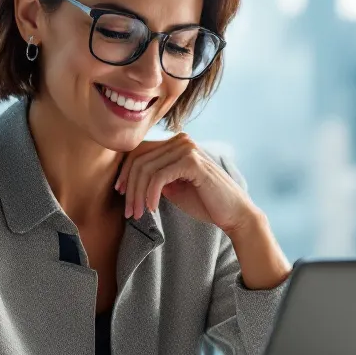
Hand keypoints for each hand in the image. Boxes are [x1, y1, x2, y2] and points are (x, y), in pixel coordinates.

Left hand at [115, 133, 256, 234]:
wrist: (234, 214)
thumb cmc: (204, 202)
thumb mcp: (172, 187)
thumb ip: (154, 177)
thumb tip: (126, 178)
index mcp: (176, 143)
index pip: (140, 151)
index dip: (125, 173)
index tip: (121, 194)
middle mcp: (181, 140)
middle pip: (139, 159)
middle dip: (129, 187)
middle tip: (128, 211)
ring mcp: (187, 148)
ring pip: (146, 169)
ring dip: (137, 195)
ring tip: (138, 214)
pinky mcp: (192, 162)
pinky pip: (158, 177)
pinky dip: (150, 194)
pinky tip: (152, 209)